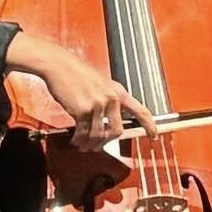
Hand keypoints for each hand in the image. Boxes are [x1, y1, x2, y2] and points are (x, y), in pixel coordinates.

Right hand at [21, 38, 161, 146]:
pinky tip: (75, 140)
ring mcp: (97, 105)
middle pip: (117, 131)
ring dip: (90, 144)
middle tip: (99, 146)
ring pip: (98, 135)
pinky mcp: (82, 110)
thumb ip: (106, 98)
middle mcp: (111, 99)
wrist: (58, 65)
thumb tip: (107, 118)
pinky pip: (83, 133)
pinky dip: (79, 140)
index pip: (140, 111)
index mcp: (117, 91)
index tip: (153, 136)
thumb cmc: (74, 72)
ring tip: (83, 146)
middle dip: (107, 142)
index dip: (150, 125)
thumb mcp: (98, 83)